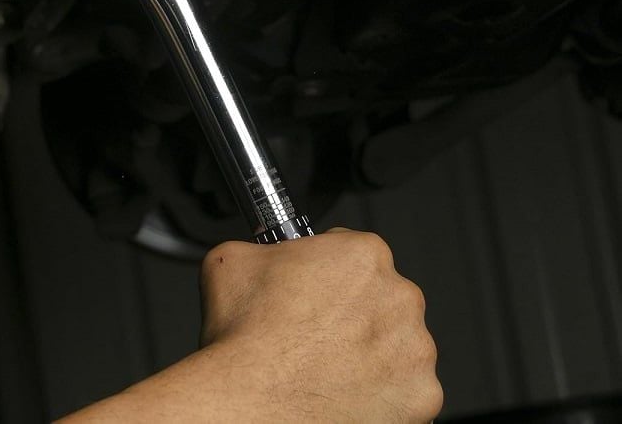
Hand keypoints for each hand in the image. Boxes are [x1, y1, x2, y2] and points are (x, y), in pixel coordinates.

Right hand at [198, 228, 441, 421]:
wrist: (251, 404)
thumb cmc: (246, 338)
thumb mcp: (232, 260)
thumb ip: (260, 248)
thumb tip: (260, 254)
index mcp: (363, 255)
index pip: (354, 252)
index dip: (328, 273)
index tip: (315, 290)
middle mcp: (400, 297)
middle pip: (382, 298)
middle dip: (355, 312)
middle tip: (317, 331)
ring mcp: (415, 351)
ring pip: (397, 345)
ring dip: (372, 353)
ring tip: (327, 366)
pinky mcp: (420, 399)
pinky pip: (405, 392)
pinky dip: (381, 395)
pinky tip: (344, 393)